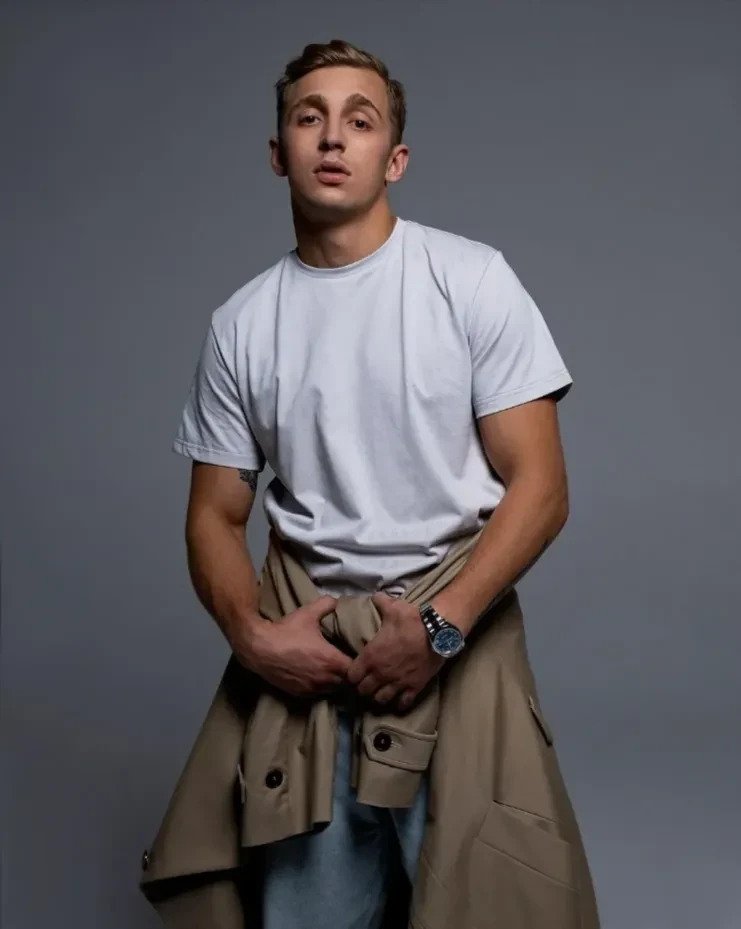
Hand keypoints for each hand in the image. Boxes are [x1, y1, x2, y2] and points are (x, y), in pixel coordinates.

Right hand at [237, 596, 351, 697]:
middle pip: (345, 682)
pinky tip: (316, 676)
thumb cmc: (286, 631)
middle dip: (347, 673)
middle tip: (345, 662)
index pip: (355, 669)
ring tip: (331, 670)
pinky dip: (319, 687)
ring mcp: (312, 688)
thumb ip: (326, 605)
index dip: (358, 664)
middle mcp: (325, 679)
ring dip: (334, 681)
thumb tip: (337, 600)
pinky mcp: (299, 693)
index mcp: (332, 661)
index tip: (355, 656)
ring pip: (332, 690)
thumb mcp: (307, 614)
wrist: (259, 648)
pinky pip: (317, 694)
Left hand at [346, 592, 444, 710]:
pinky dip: (400, 703)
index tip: (357, 671)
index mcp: (371, 656)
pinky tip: (400, 698)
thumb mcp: (393, 607)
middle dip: (364, 688)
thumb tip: (375, 595)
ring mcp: (398, 682)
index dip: (352, 675)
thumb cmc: (412, 619)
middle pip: (364, 691)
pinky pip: (403, 704)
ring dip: (379, 697)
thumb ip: (380, 602)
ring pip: (381, 700)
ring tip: (382, 691)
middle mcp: (381, 673)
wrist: (437, 631)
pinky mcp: (414, 687)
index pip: (352, 676)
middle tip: (367, 682)